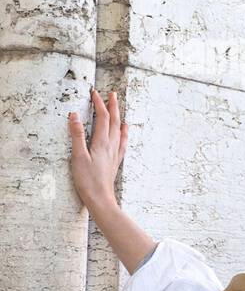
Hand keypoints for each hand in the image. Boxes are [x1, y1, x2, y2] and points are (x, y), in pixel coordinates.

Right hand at [68, 87, 126, 212]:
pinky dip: (124, 132)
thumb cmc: (87, 180)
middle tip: (112, 93)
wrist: (100, 198)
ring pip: (119, 129)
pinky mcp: (115, 160)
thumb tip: (74, 116)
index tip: (95, 93)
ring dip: (118, 116)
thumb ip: (77, 135)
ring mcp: (115, 153)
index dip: (99, 104)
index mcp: (101, 142)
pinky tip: (125, 129)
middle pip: (114, 121)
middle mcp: (111, 146)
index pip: (102, 117)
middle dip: (112, 106)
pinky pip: (122, 141)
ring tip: (118, 106)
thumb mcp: (78, 156)